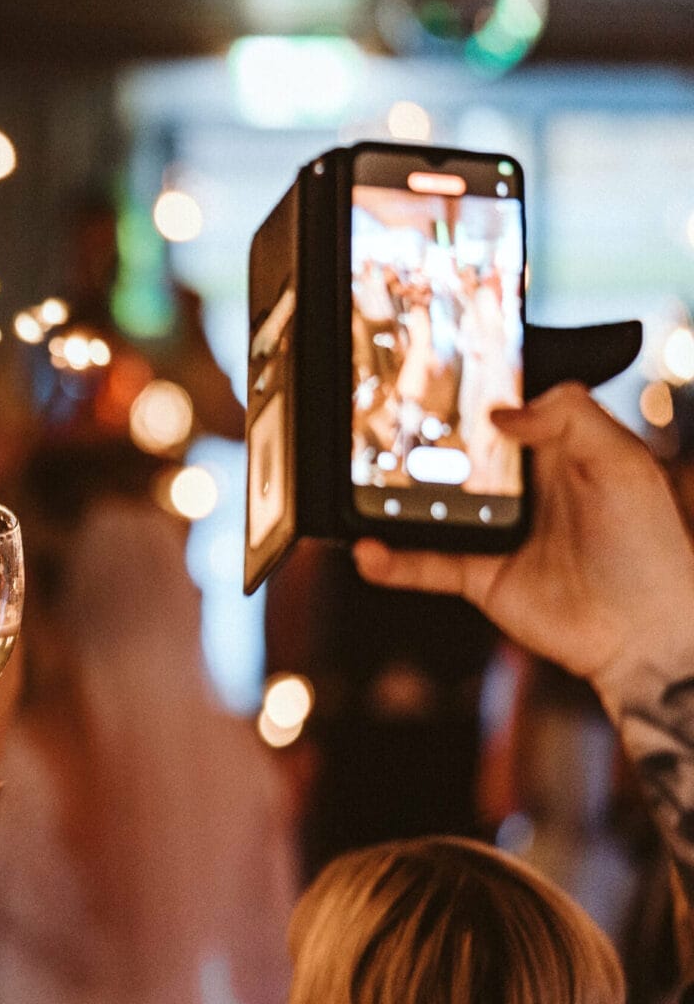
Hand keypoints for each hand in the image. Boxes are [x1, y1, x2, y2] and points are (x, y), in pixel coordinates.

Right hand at [354, 384, 693, 705]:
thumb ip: (571, 418)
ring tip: (354, 486)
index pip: (501, 408)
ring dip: (389, 499)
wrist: (647, 631)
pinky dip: (393, 561)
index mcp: (555, 448)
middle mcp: (519, 486)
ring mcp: (495, 531)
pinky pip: (425, 564)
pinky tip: (367, 552)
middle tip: (373, 425)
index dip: (468, 391)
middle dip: (413, 440)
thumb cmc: (650, 544)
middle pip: (454, 453)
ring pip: (429, 506)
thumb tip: (498, 412)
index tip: (426, 372)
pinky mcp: (479, 575)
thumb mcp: (623, 463)